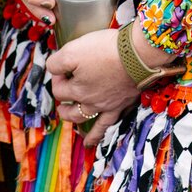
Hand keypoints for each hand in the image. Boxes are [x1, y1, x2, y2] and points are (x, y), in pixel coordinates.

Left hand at [47, 26, 142, 147]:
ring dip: (78, 123)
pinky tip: (95, 141)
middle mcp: (89, 102)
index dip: (57, 78)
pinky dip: (100, 134)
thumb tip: (53, 69)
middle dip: (63, 105)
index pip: (59, 90)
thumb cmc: (105, 51)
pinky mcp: (122, 104)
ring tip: (73, 125)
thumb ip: (57, 62)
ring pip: (88, 121)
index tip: (64, 67)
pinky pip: (110, 124)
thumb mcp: (72, 50)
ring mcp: (106, 106)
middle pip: (70, 110)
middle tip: (63, 99)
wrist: (138, 55)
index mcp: (76, 90)